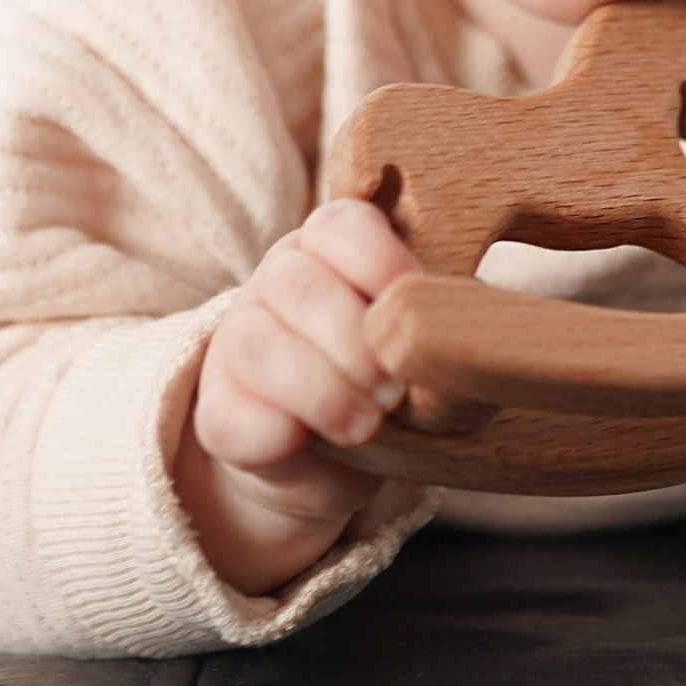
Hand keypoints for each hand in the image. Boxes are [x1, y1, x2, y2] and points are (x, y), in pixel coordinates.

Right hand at [179, 197, 417, 594]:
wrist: (335, 460)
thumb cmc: (398, 388)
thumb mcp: (429, 357)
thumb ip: (444, 340)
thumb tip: (468, 347)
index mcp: (336, 249)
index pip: (343, 225)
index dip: (379, 261)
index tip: (412, 304)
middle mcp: (280, 280)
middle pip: (299, 285)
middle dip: (354, 340)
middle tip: (394, 390)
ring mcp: (239, 341)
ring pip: (256, 343)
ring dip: (320, 389)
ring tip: (366, 425)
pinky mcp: (217, 411)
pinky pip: (228, 414)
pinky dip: (275, 433)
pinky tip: (310, 443)